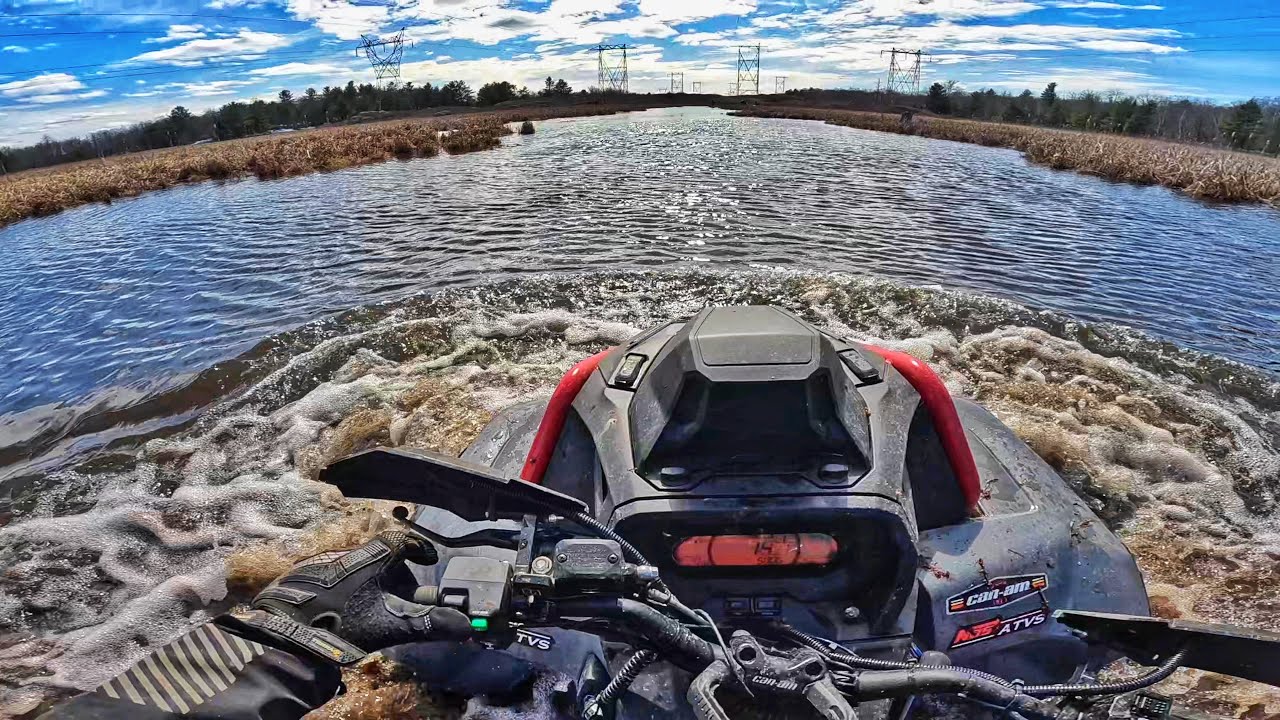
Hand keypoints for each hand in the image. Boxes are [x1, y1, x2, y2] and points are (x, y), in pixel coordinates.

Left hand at [223, 531, 471, 664]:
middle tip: (404, 593)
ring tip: (375, 602)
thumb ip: (427, 623)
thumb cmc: (342, 622)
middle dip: (396, 570)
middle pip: (380, 554)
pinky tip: (345, 608)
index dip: (419, 548)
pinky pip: (333, 576)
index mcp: (371, 556)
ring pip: (356, 565)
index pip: (402, 540)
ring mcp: (321, 563)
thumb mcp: (390, 624)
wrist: (283, 632)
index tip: (428, 559)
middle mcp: (347, 552)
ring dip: (370, 578)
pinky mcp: (301, 577)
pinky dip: (346, 587)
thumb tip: (464, 625)